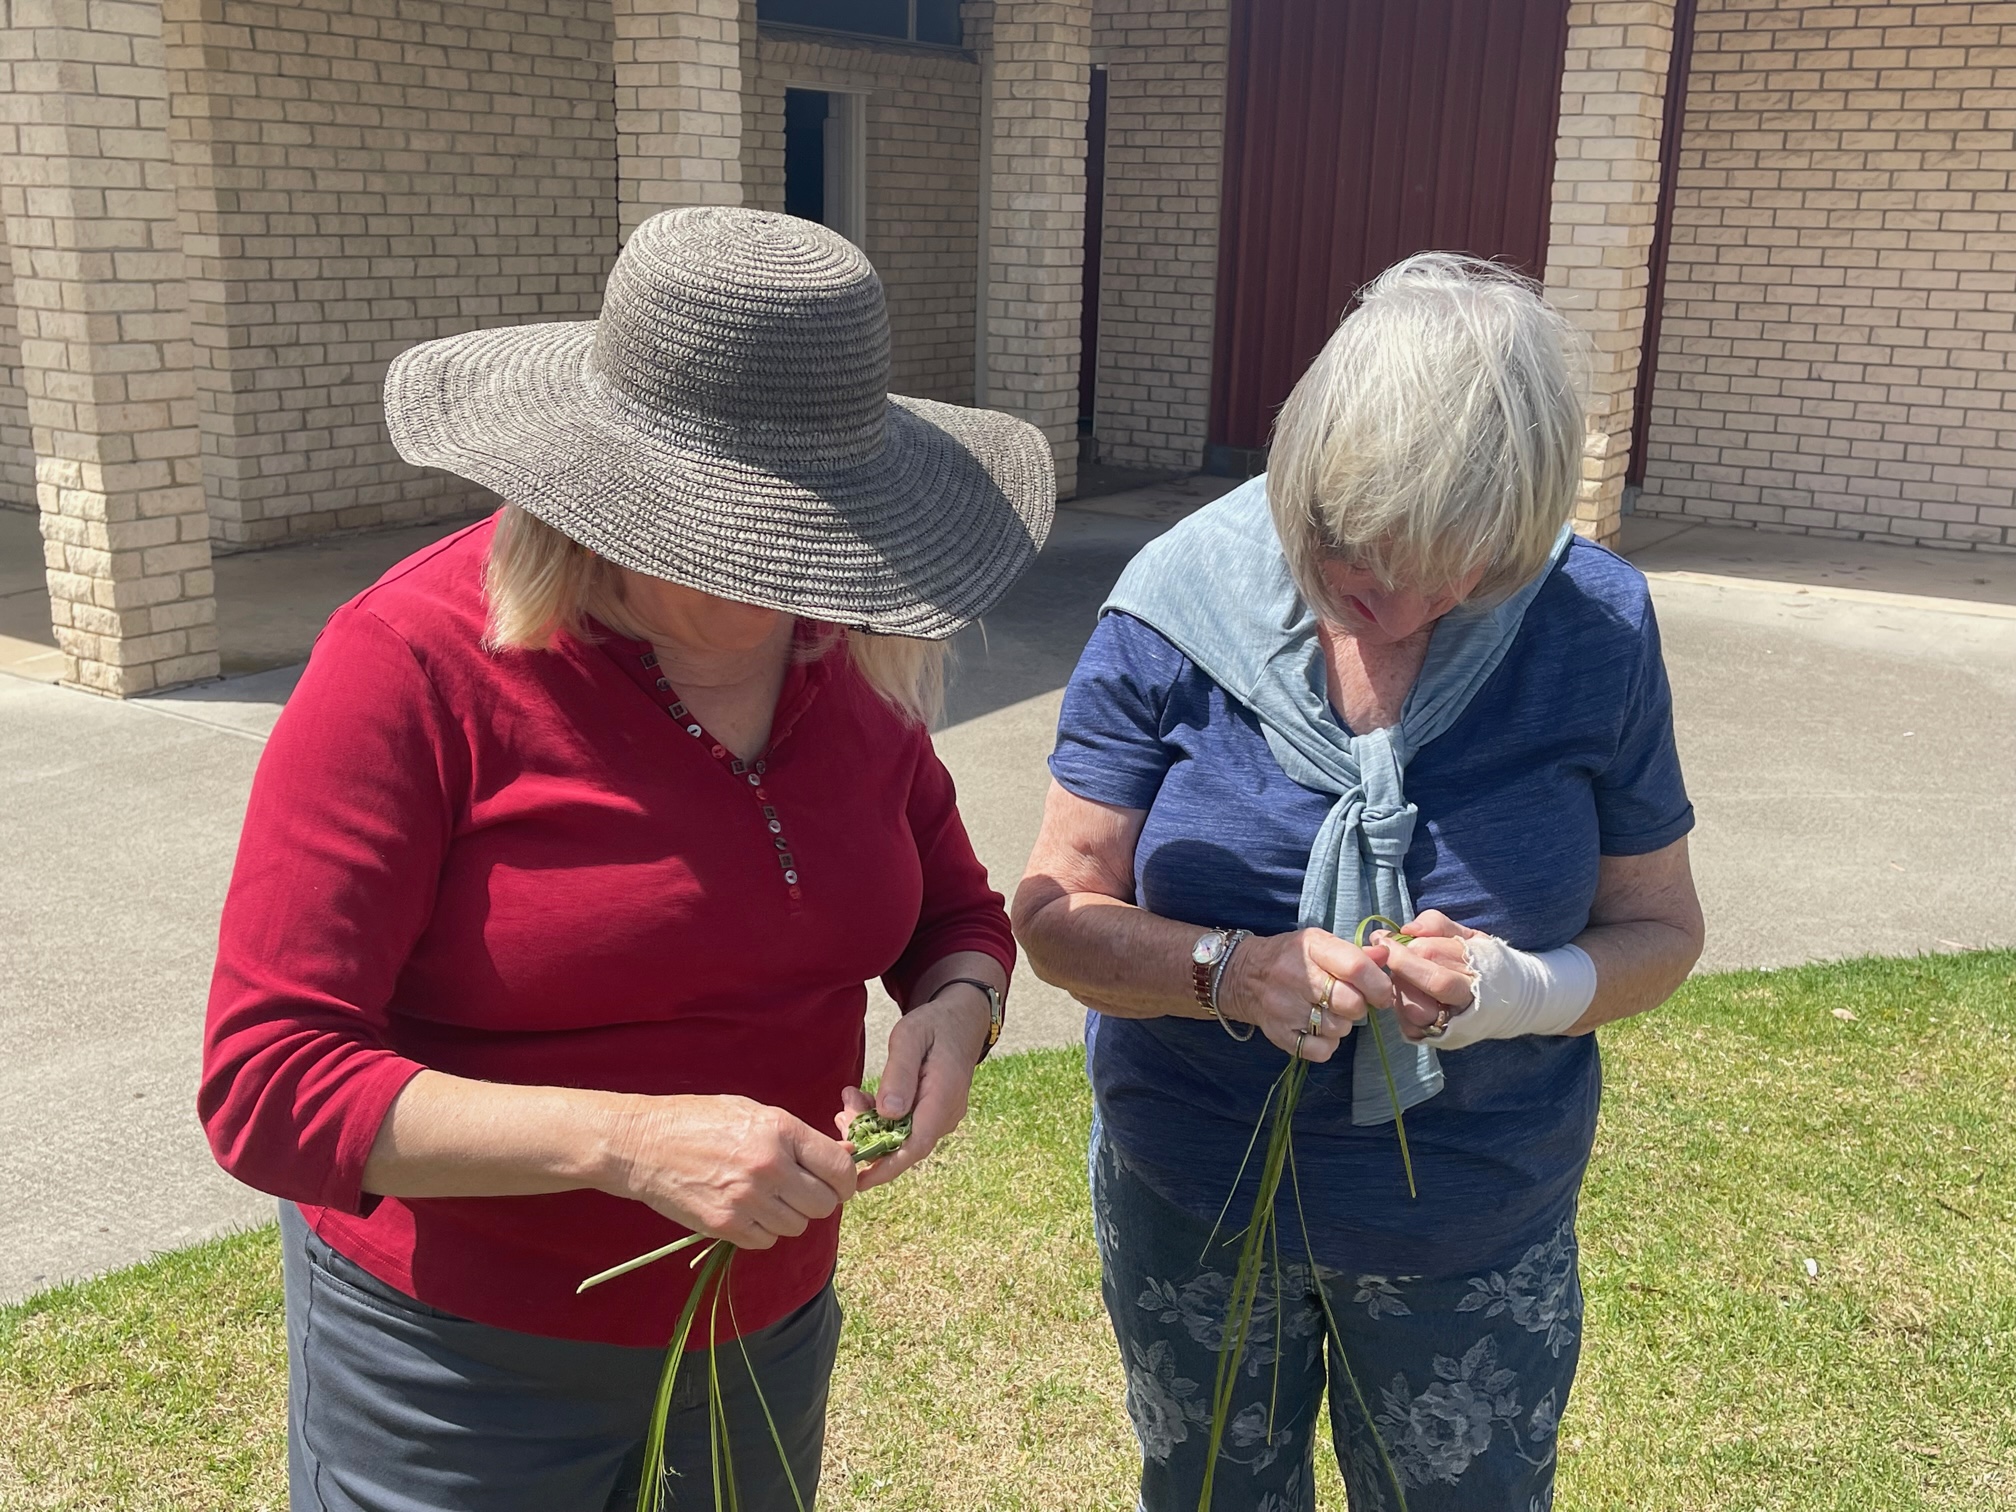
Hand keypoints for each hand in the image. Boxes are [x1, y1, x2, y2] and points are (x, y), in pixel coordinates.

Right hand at [606, 1094, 856, 1250]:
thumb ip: (799, 1137)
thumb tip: (844, 1156)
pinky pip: (766, 1241)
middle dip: (819, 1200)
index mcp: (780, 1131)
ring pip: (796, 1226)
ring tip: (766, 1197)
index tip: (839, 1183)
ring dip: (789, 1216)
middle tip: (802, 1191)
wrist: (643, 1144)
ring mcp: (746, 1200)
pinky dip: (763, 1231)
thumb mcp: (754, 1112)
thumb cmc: (700, 1121)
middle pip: (823, 1204)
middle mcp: (768, 1167)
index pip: (839, 1168)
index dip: (846, 1180)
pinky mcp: (725, 1226)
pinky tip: (747, 1210)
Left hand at [836, 985, 989, 1190]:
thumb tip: (888, 1114)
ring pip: (900, 1136)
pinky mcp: (932, 1114)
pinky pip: (903, 1126)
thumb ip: (899, 1074)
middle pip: (903, 1145)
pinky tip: (862, 1100)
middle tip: (842, 1112)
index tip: (858, 1181)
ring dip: (870, 1124)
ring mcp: (940, 1116)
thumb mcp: (910, 1038)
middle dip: (867, 1137)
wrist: (960, 1021)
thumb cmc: (933, 1026)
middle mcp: (945, 1114)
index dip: (887, 1167)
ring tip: (850, 1098)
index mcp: (943, 1098)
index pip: (916, 1146)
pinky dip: (879, 1118)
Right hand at [1217, 928, 1394, 1061]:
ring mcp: (1285, 1008)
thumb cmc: (1291, 958)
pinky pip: (1321, 1050)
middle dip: (1359, 1006)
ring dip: (1342, 1024)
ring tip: (1328, 1012)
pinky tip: (1317, 1029)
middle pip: (1350, 1003)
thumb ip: (1356, 954)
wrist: (1244, 976)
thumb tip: (1387, 957)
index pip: (1356, 967)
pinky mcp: (1279, 1034)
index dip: (1379, 985)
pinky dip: (1326, 1044)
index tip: (1382, 993)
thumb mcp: (1320, 945)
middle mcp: (1296, 976)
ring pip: (1338, 1029)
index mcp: (1312, 947)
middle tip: (1351, 1002)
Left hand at [1379, 910, 1479, 1041]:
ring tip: (1400, 976)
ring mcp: (1454, 1025)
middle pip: (1425, 988)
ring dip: (1399, 990)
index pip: (1435, 963)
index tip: (1383, 939)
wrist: (1510, 1000)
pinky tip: (1405, 995)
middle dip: (1400, 968)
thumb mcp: (1467, 935)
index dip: (1403, 951)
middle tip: (1387, 956)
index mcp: (1477, 974)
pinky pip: (1411, 1027)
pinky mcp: (1440, 1040)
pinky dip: (1400, 1009)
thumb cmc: (1482, 961)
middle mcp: (1468, 1003)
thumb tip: (1407, 929)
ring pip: (1416, 1011)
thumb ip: (1437, 924)